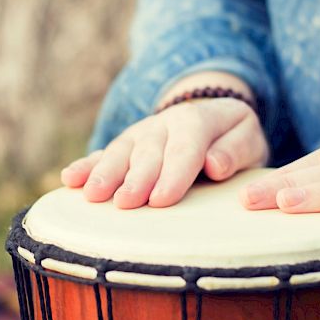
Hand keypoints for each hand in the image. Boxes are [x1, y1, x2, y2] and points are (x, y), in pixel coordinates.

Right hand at [61, 98, 267, 207]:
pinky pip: (105, 152)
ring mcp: (142, 132)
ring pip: (122, 150)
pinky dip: (88, 165)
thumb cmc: (232, 138)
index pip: (186, 146)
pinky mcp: (128, 144)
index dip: (174, 173)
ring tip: (92, 195)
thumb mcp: (249, 138)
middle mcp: (165, 123)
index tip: (162, 199)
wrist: (211, 116)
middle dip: (137, 177)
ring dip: (106, 172)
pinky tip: (71, 179)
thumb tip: (215, 165)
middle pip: (150, 150)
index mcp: (199, 120)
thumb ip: (237, 149)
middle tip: (125, 203)